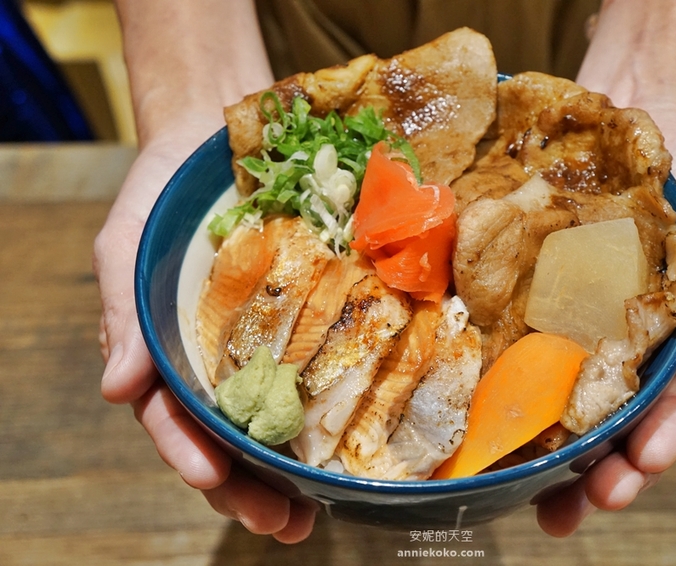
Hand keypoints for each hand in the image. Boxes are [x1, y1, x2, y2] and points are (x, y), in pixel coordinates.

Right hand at [93, 115, 317, 542]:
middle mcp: (219, 362)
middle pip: (230, 439)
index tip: (214, 480)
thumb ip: (123, 317)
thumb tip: (117, 390)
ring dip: (292, 472)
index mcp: (169, 355)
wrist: (215, 139)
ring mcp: (265, 346)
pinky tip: (353, 443)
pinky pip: (319, 369)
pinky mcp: (307, 321)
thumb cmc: (159, 198)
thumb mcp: (124, 249)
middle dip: (250, 487)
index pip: (174, 420)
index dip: (190, 454)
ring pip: (277, 421)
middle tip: (282, 524)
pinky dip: (331, 410)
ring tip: (315, 512)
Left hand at [536, 112, 675, 534]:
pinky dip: (512, 389)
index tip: (636, 470)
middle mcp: (630, 346)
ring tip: (532, 496)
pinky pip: (524, 350)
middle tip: (577, 509)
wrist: (633, 116)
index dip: (660, 444)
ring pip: (570, 404)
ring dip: (554, 455)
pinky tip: (490, 422)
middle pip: (620, 425)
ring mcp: (581, 328)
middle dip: (602, 472)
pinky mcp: (538, 305)